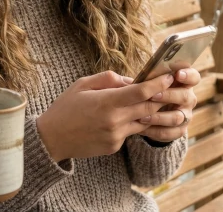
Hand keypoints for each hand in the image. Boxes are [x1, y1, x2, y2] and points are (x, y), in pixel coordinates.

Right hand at [36, 71, 172, 161]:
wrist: (51, 139)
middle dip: (162, 97)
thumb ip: (109, 79)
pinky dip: (133, 122)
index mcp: (106, 102)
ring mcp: (115, 136)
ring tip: (156, 101)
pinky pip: (130, 132)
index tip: (169, 77)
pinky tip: (129, 116)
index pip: (142, 92)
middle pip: (149, 107)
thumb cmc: (65, 107)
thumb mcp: (82, 84)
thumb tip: (131, 80)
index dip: (158, 83)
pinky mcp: (114, 146)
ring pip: (144, 122)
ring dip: (151, 112)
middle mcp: (114, 121)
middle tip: (171, 88)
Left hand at [139, 67, 200, 141]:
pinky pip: (168, 132)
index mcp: (185, 83)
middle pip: (185, 97)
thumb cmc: (154, 91)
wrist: (155, 113)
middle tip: (153, 96)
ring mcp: (186, 116)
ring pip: (177, 117)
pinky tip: (142, 127)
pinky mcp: (179, 130)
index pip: (194, 77)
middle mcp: (188, 99)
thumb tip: (136, 80)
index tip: (178, 74)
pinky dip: (154, 130)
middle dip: (169, 96)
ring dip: (159, 117)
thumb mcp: (153, 83)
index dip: (188, 75)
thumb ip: (151, 79)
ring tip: (143, 117)